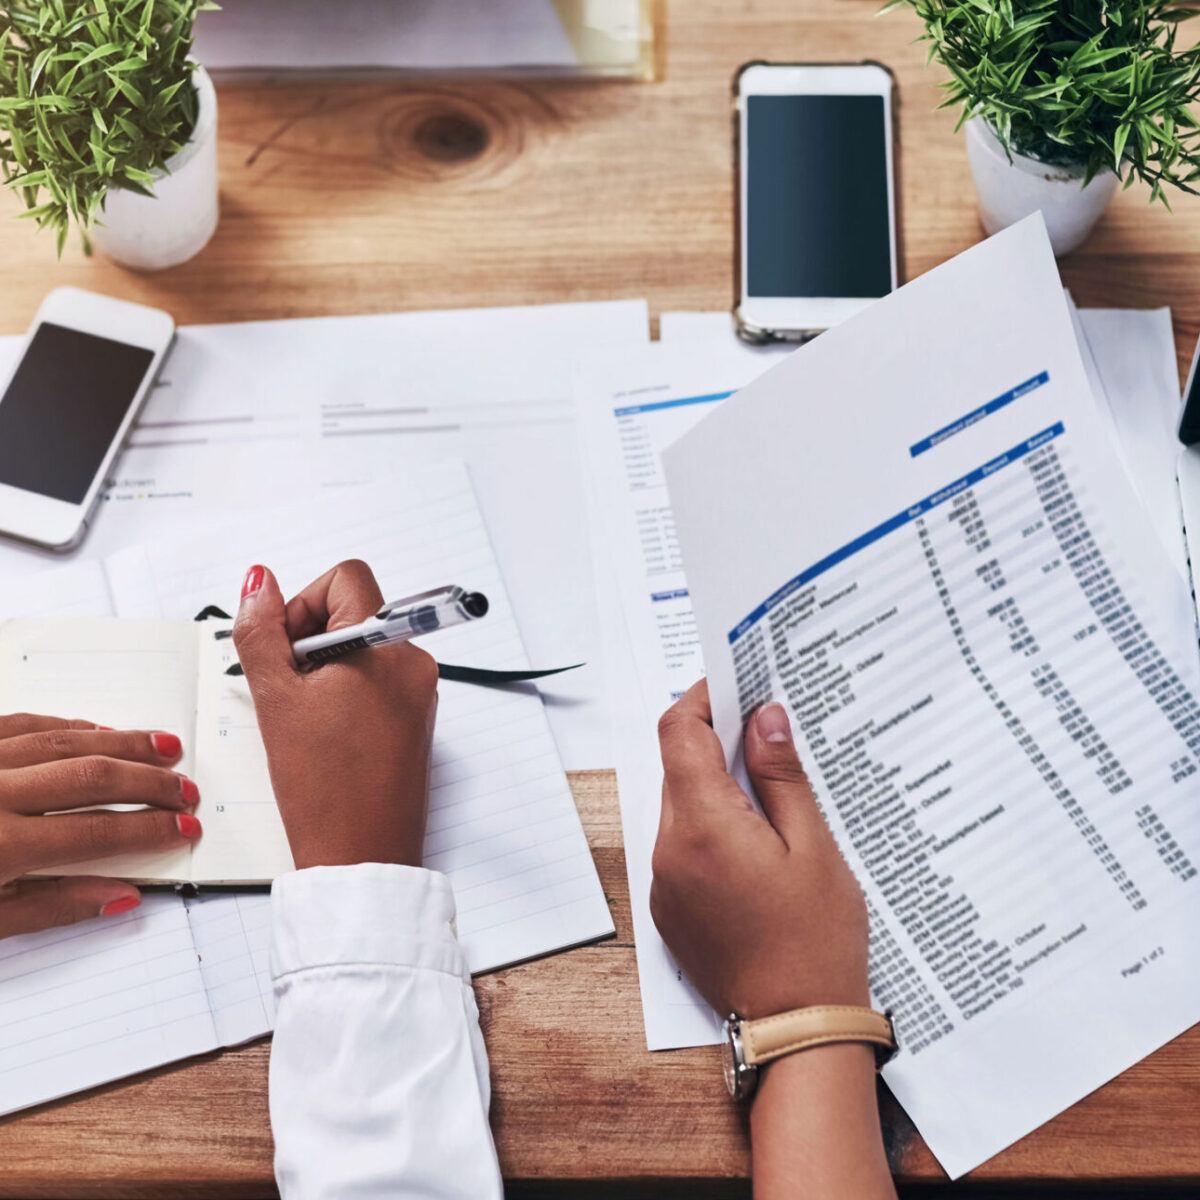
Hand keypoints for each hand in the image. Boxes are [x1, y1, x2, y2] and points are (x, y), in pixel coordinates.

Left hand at [0, 714, 200, 938]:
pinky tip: (96, 729)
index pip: (98, 830)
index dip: (151, 828)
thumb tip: (119, 895)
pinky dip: (66, 725)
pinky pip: (20, 720)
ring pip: (64, 739)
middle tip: (188, 788)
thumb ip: (50, 908)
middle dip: (151, 781)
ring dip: (121, 741)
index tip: (185, 828)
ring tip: (163, 745)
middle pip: (93, 775)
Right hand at [232, 560, 438, 869]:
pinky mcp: (417, 717)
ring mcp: (420, 691)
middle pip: (355, 611)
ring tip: (304, 718)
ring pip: (363, 648)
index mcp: (386, 646)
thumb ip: (261, 631)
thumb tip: (259, 582)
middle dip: (311, 639)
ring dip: (326, 668)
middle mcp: (413, 661)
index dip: (305, 603)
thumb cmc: (323, 789)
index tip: (285, 647)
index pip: (347, 577)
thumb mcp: (275, 699)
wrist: (362, 856)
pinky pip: (378, 680)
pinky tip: (325, 732)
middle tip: (287, 687)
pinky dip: (346, 692)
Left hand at [651, 680, 868, 1018]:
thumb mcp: (813, 846)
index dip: (703, 699)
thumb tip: (764, 717)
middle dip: (715, 739)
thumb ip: (780, 775)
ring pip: (680, 804)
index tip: (736, 684)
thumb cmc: (815, 941)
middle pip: (677, 766)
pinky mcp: (670, 905)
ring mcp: (665, 881)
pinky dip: (710, 824)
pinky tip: (757, 837)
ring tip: (771, 786)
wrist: (796, 1026)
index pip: (679, 733)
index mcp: (703, 826)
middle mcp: (670, 850)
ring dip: (715, 784)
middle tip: (767, 729)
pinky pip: (682, 843)